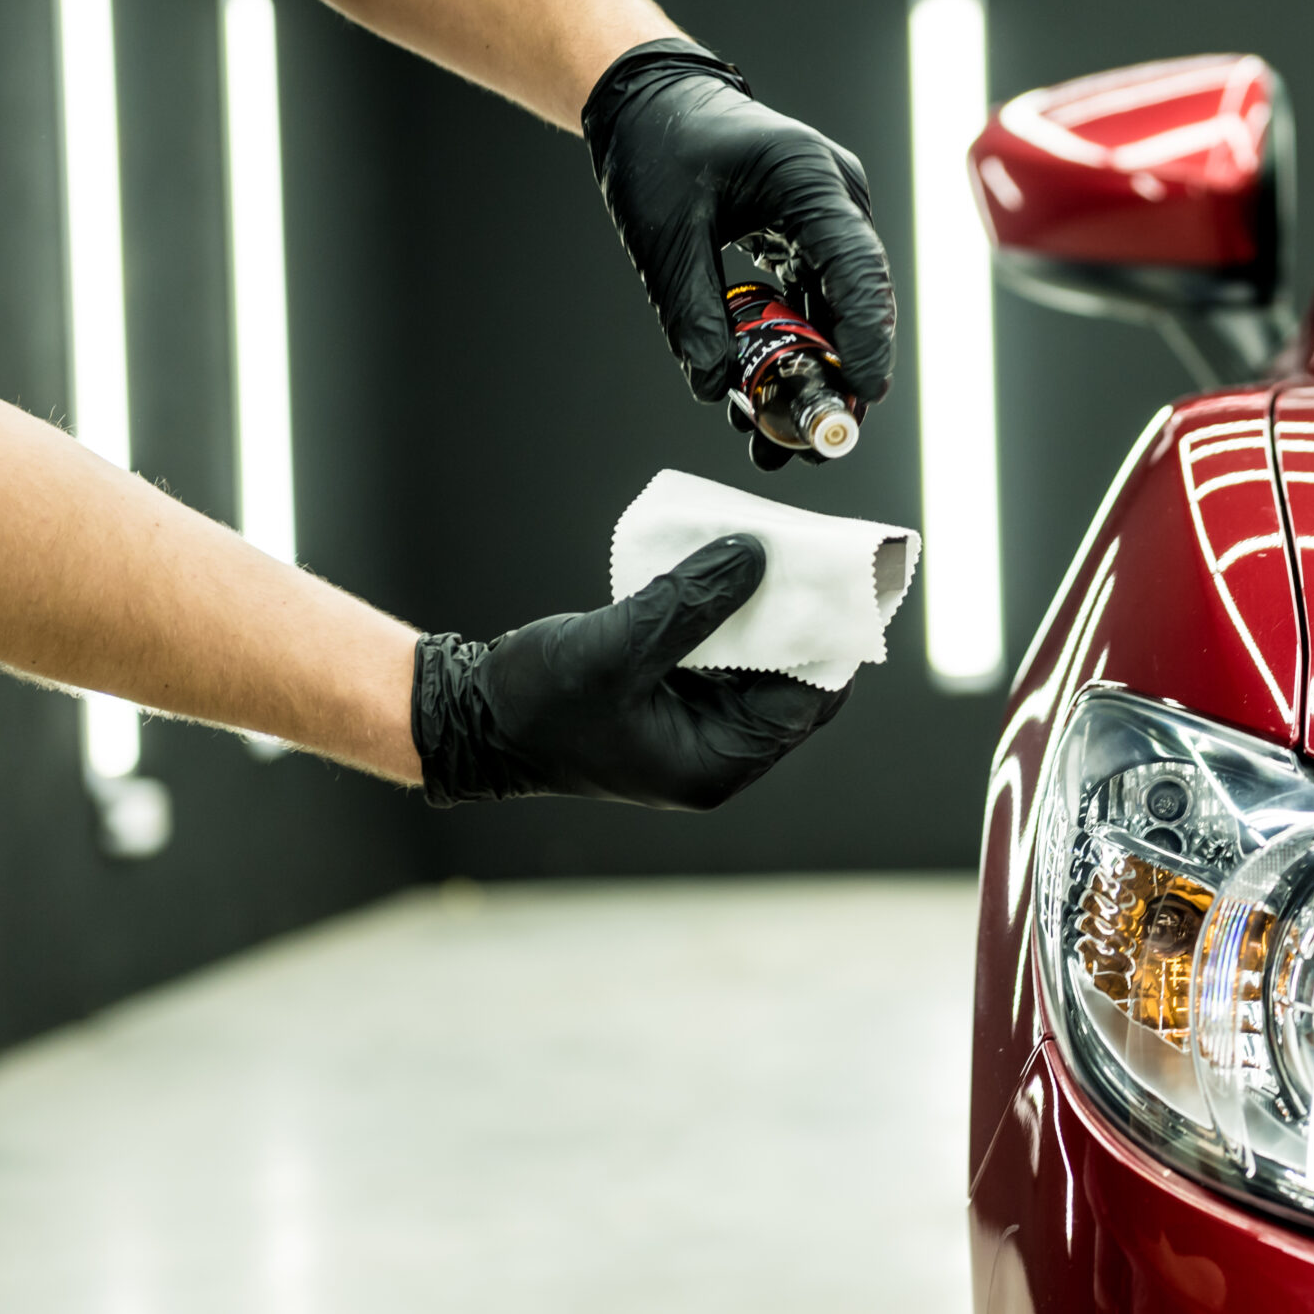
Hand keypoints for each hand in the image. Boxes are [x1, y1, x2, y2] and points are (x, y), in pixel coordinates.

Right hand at [411, 536, 844, 808]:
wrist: (468, 722)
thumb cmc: (536, 705)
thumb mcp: (616, 650)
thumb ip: (688, 605)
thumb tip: (755, 557)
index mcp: (717, 763)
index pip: (808, 700)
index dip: (831, 640)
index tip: (845, 582)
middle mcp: (719, 750)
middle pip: (790, 678)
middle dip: (800, 618)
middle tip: (813, 555)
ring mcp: (698, 725)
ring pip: (758, 660)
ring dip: (764, 610)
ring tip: (777, 550)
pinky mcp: (675, 697)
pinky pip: (722, 652)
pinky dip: (728, 613)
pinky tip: (730, 567)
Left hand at [583, 40, 896, 464]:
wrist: (647, 99)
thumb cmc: (659, 143)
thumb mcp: (665, 232)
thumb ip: (692, 310)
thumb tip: (716, 385)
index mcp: (810, 179)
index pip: (857, 269)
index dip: (867, 337)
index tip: (860, 394)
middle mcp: (835, 200)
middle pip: (857, 301)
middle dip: (839, 375)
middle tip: (818, 442)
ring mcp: (825, 219)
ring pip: (837, 310)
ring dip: (814, 371)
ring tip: (782, 439)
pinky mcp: (806, 238)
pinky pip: (813, 302)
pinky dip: (794, 348)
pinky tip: (768, 394)